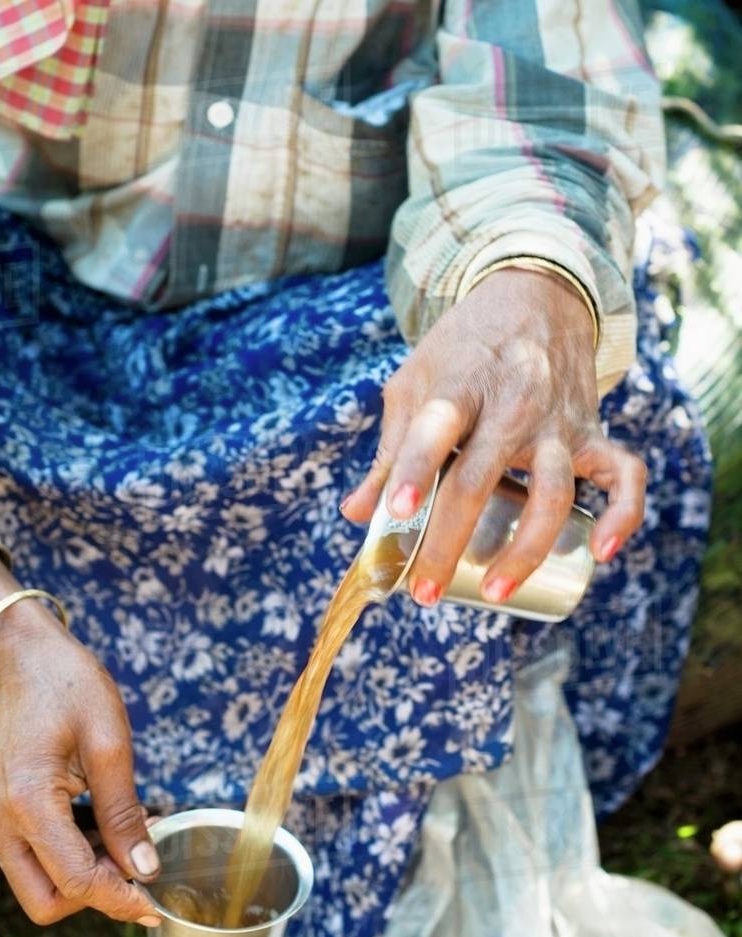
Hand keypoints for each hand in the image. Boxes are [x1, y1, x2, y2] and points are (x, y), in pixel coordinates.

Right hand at [0, 552, 160, 925]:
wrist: (29, 659)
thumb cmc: (70, 687)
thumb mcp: (111, 745)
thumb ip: (125, 813)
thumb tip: (145, 868)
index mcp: (28, 800)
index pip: (75, 880)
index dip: (120, 899)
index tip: (156, 903)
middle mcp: (1, 820)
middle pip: (47, 901)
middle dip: (96, 897)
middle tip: (140, 870)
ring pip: (39, 888)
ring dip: (85, 879)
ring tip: (130, 844)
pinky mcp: (1, 816)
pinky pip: (35, 861)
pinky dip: (72, 861)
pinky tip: (106, 833)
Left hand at [342, 268, 646, 604]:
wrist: (537, 296)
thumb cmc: (464, 351)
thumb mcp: (416, 385)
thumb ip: (389, 452)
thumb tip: (358, 516)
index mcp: (459, 387)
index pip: (433, 429)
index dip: (411, 470)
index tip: (394, 511)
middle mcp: (512, 405)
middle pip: (479, 481)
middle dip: (448, 544)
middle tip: (423, 595)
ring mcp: (559, 421)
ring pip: (551, 493)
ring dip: (524, 550)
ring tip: (494, 594)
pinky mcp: (594, 433)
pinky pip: (623, 476)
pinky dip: (622, 515)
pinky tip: (602, 552)